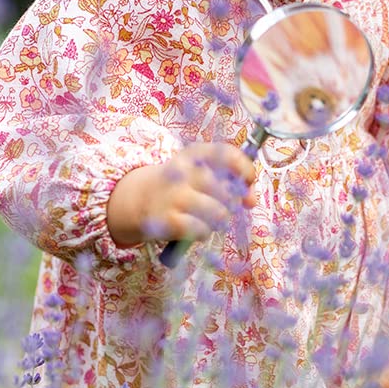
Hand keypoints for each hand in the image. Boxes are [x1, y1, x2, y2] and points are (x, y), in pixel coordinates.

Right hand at [107, 143, 256, 248]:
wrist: (137, 201)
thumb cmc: (178, 186)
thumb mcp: (198, 174)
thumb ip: (229, 182)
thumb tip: (251, 201)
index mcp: (192, 155)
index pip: (227, 154)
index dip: (244, 169)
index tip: (248, 181)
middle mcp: (183, 172)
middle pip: (227, 190)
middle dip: (231, 203)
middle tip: (220, 206)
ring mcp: (174, 196)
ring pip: (219, 212)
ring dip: (219, 220)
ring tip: (207, 218)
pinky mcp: (168, 220)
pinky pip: (202, 230)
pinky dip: (203, 233)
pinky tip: (194, 228)